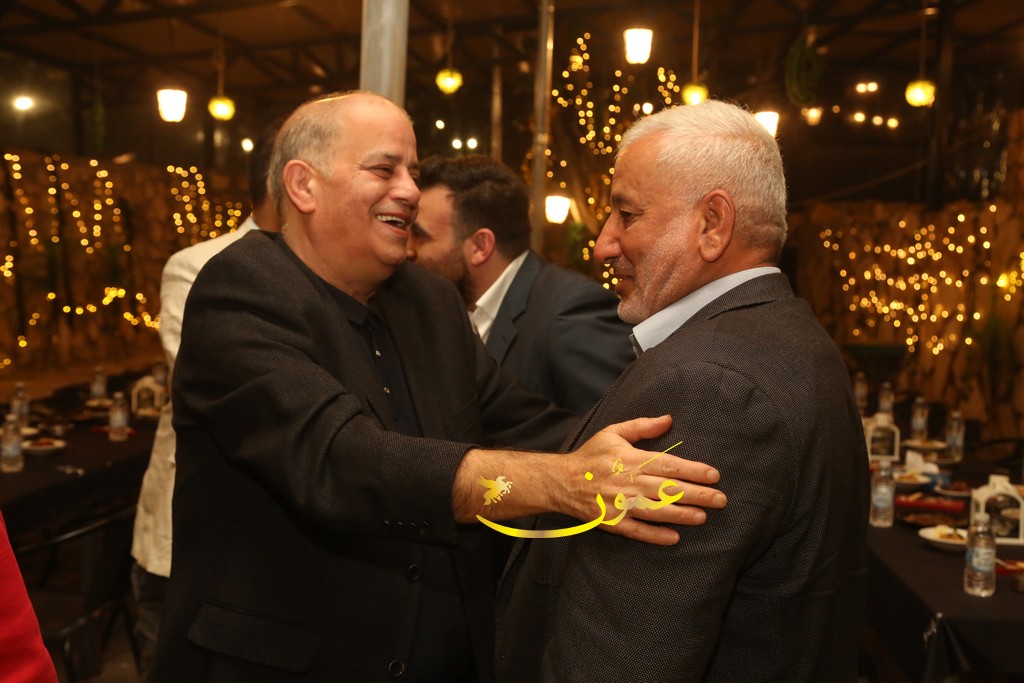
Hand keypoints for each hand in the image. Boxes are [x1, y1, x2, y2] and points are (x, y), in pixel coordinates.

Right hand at [562, 415, 725, 545]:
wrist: (561, 481)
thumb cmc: (591, 455)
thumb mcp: (613, 432)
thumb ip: (642, 426)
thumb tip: (669, 419)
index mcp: (630, 459)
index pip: (668, 465)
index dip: (693, 470)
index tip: (714, 475)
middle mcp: (627, 482)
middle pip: (667, 489)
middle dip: (696, 494)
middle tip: (721, 499)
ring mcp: (619, 504)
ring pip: (655, 511)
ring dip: (681, 515)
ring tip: (703, 517)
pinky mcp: (612, 522)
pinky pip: (636, 531)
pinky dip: (655, 535)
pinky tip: (674, 538)